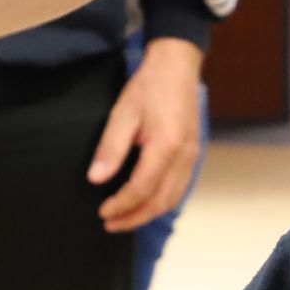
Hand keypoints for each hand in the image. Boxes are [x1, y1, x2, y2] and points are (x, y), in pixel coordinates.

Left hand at [90, 38, 205, 233]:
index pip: (142, 188)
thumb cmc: (149, 85)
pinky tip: (145, 202)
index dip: (121, 204)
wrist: (178, 65)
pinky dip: (161, 201)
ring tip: (125, 218)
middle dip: (134, 217)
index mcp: (166, 145)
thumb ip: (111, 148)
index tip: (102, 211)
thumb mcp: (123, 113)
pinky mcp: (193, 153)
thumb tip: (96, 179)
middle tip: (110, 224)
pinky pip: (179, 187)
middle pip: (160, 201)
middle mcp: (184, 156)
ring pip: (173, 198)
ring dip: (148, 213)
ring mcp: (192, 156)